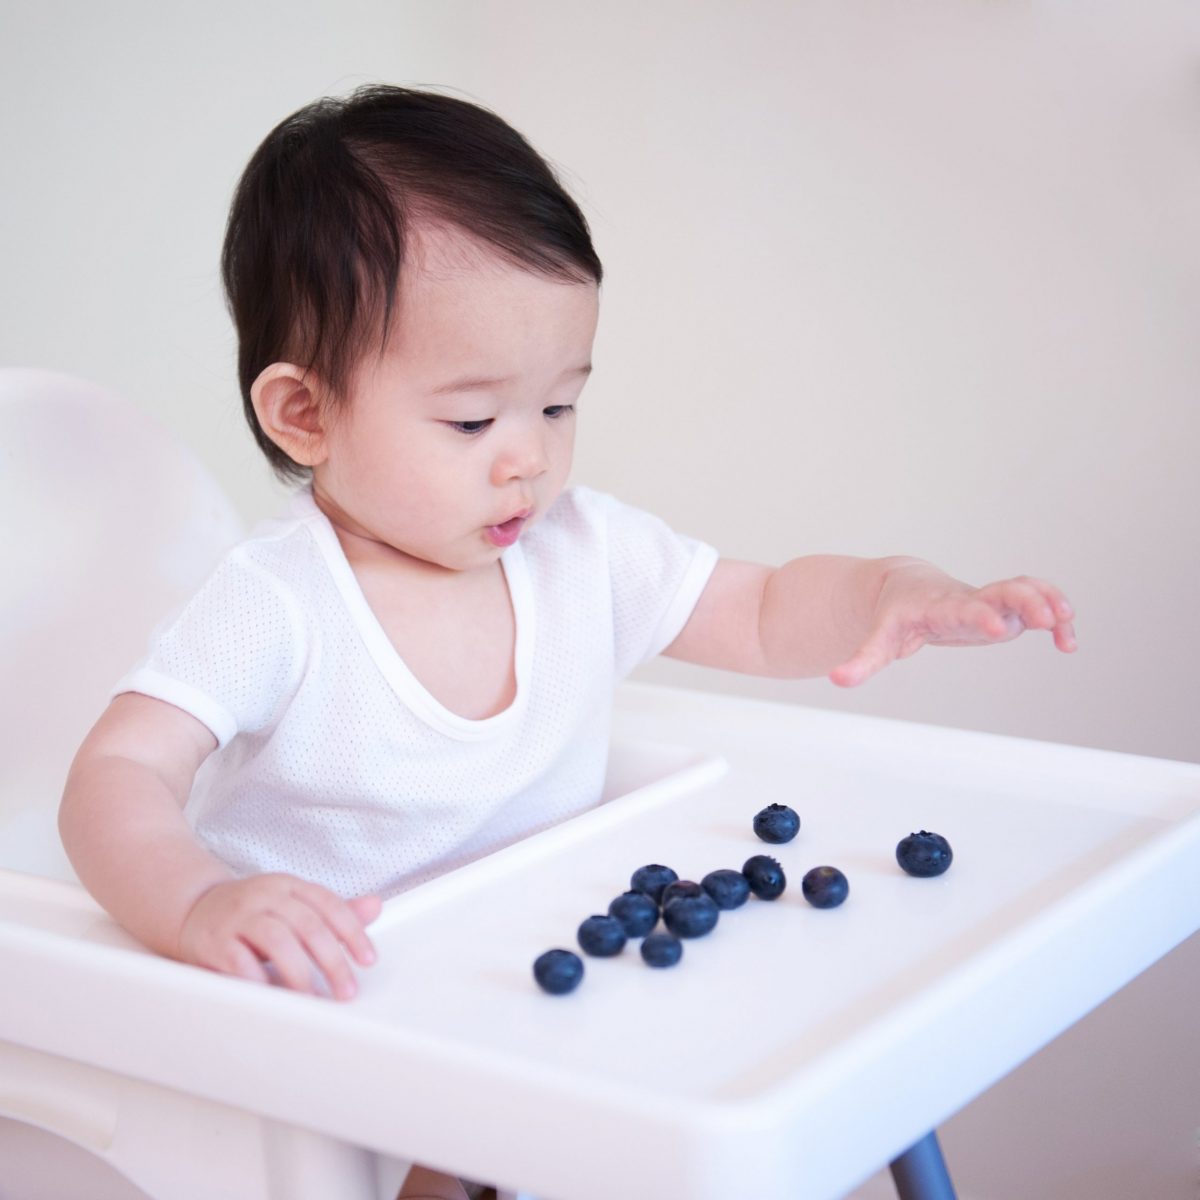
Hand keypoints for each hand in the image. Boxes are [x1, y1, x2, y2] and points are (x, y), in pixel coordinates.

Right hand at [177, 874, 380, 1000]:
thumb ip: (331, 911)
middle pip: (308, 925)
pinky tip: (273, 997)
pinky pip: (239, 960)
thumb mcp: (292, 906)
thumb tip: (376, 907)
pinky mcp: (214, 940)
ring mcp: (238, 916)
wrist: (192, 909)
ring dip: (299, 973)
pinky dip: (259, 980)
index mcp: (289, 885)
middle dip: (332, 961)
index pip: (329, 905)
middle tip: (346, 990)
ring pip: (277, 940)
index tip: (367, 961)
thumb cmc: (251, 913)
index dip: (353, 933)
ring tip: (313, 998)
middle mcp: (265, 895)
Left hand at [829, 565, 1076, 687]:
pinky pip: (1036, 605)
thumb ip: (862, 660)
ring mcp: (988, 600)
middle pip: (1002, 592)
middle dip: (1026, 601)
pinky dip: (1055, 618)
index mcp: (939, 606)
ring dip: (1049, 602)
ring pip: (1025, 591)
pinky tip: (1067, 643)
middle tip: (1048, 618)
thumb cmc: (894, 614)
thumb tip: (836, 680)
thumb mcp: (879, 638)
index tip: (996, 624)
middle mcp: (969, 599)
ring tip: (1066, 625)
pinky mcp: (1002, 608)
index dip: (979, 614)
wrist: (905, 586)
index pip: (962, 607)